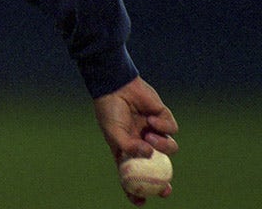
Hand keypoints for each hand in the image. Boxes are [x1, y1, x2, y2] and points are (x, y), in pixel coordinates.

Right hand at [93, 76, 179, 204]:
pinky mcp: (164, 118)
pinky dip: (164, 126)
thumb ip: (128, 147)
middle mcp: (142, 143)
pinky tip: (151, 118)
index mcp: (127, 149)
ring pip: (169, 149)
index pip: (132, 174)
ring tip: (150, 135)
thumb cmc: (109, 110)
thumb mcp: (113, 132)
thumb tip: (148, 157)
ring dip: (162, 145)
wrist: (116, 85)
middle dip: (163, 182)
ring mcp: (154, 131)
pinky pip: (172, 129)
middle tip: (166, 189)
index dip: (136, 190)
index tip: (141, 201)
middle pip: (158, 168)